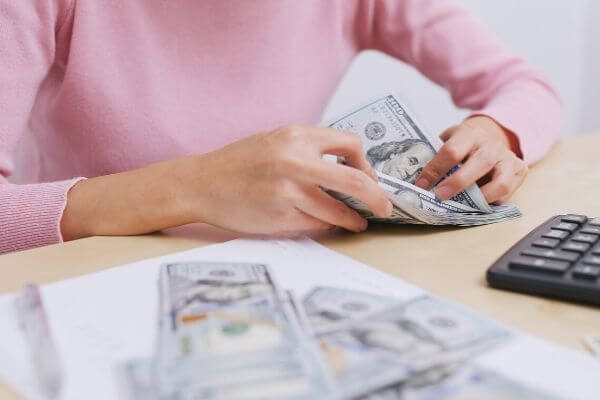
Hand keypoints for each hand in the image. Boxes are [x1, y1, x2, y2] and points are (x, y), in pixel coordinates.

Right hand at [62, 125, 392, 239]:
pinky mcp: (280, 214)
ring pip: (339, 209)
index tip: (366, 177)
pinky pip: (317, 223)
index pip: (350, 143)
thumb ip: (309, 150)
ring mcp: (287, 189)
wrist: (199, 183)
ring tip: (357, 222)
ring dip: (353, 218)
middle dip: (377, 197)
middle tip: (385, 208)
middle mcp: (294, 159)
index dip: (365, 163)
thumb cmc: (238, 164)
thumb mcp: (274, 141)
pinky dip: (329, 225)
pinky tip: (330, 225)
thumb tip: (348, 170)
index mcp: (295, 135)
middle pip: (356, 179)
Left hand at [414, 116, 526, 202]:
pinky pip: (508, 193)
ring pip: (501, 182)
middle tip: (440, 196)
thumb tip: (413, 178)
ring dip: (480, 197)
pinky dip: (492, 201)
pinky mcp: (520, 171)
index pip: (452, 150)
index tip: (420, 184)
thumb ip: (436, 155)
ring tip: (462, 206)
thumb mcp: (449, 140)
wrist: (493, 134)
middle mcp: (492, 145)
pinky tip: (477, 204)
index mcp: (470, 133)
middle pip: (480, 163)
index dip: (435, 169)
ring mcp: (508, 159)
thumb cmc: (464, 143)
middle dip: (458, 182)